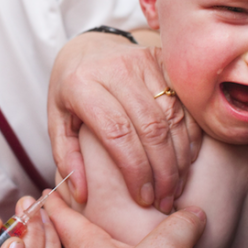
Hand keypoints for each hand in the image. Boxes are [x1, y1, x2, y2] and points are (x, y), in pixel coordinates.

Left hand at [47, 30, 199, 210]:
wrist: (87, 46)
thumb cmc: (70, 90)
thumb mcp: (57, 120)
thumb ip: (66, 157)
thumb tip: (81, 195)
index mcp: (82, 84)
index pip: (117, 132)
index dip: (134, 169)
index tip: (143, 198)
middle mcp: (115, 69)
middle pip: (150, 127)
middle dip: (162, 171)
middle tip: (164, 200)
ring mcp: (142, 60)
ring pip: (172, 116)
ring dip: (179, 157)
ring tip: (175, 186)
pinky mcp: (163, 58)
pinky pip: (184, 101)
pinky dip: (190, 134)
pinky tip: (187, 159)